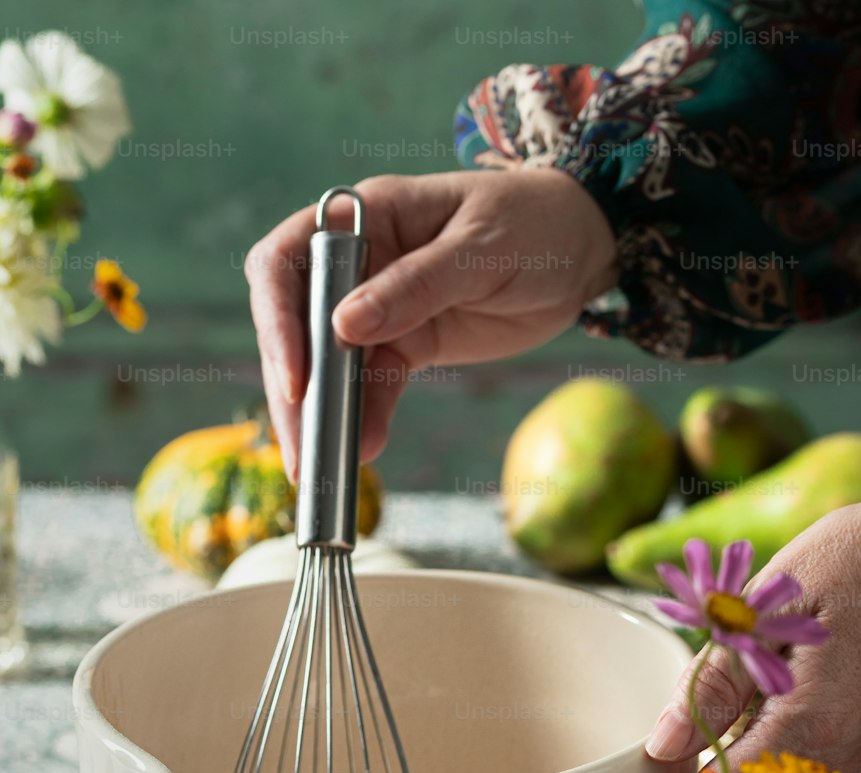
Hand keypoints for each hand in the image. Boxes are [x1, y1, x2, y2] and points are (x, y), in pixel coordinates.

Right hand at [244, 168, 617, 478]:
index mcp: (365, 216)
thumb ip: (415, 285)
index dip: (278, 320)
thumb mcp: (480, 248)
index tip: (296, 379)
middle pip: (298, 325)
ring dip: (323, 416)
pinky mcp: (405, 344)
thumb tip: (345, 326)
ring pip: (330, 365)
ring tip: (321, 469)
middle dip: (295, 389)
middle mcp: (358, 261)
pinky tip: (366, 449)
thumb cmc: (533, 223)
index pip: (287, 262)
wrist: (582, 251)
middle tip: (301, 450)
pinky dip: (365, 418)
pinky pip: (372, 385)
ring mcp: (379, 306)